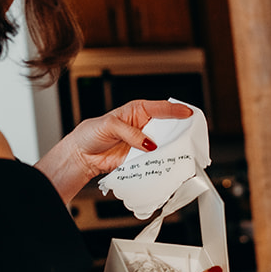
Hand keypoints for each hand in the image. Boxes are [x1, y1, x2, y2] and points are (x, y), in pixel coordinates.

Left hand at [64, 99, 192, 180]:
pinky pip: (153, 160)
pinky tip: (164, 163)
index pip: (161, 108)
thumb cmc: (91, 133)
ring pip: (163, 145)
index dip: (175, 110)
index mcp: (137, 111)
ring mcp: (142, 143)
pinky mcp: (139, 159)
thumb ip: (130, 133)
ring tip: (179, 151)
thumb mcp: (109, 125)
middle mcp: (143, 126)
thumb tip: (148, 143)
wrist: (82, 155)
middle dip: (178, 130)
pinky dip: (160, 162)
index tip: (188, 113)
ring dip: (170, 148)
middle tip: (189, 134)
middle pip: (167, 127)